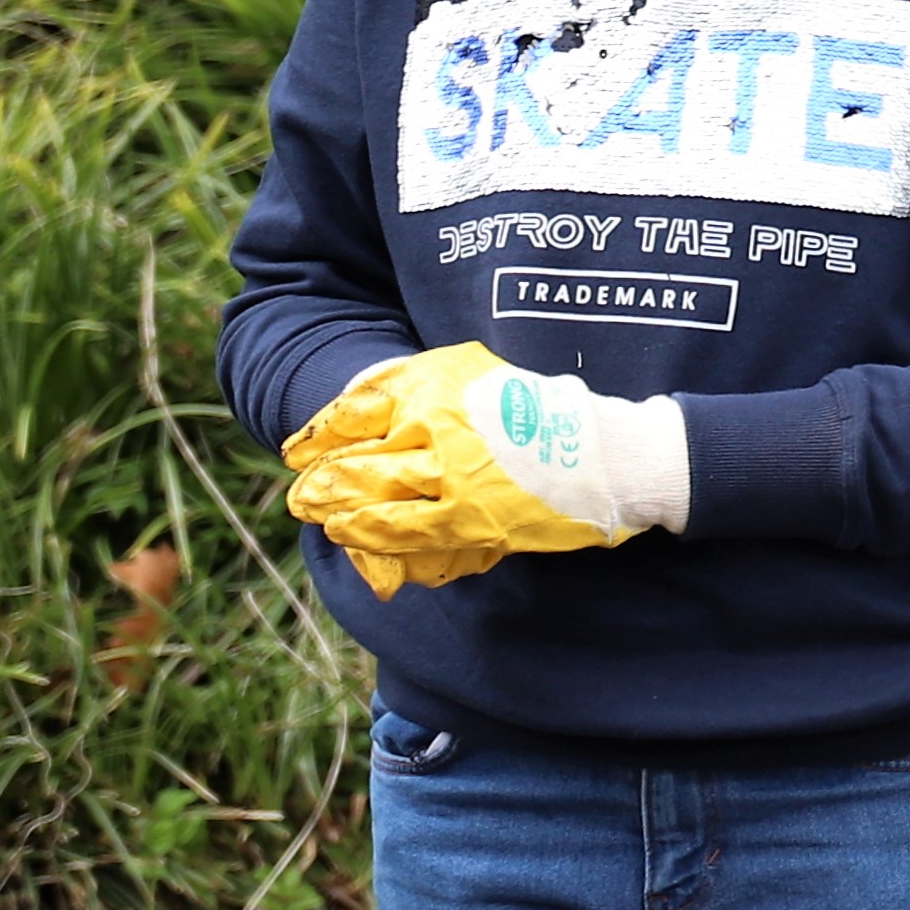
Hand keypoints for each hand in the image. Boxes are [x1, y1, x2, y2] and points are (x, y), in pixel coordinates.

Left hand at [285, 345, 689, 592]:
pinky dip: (365, 534)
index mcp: (436, 386)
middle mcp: (436, 425)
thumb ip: (419, 386)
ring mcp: (450, 474)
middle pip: (352, 456)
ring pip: (367, 496)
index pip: (354, 410)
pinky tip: (349, 534)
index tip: (301, 450)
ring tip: (315, 514)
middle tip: (300, 492)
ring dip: (332, 508)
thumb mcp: (478, 375)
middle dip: (317, 478)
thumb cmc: (545, 410)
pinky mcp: (466, 518)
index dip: (318, 435)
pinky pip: (398, 531)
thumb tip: (360, 402)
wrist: (609, 453)